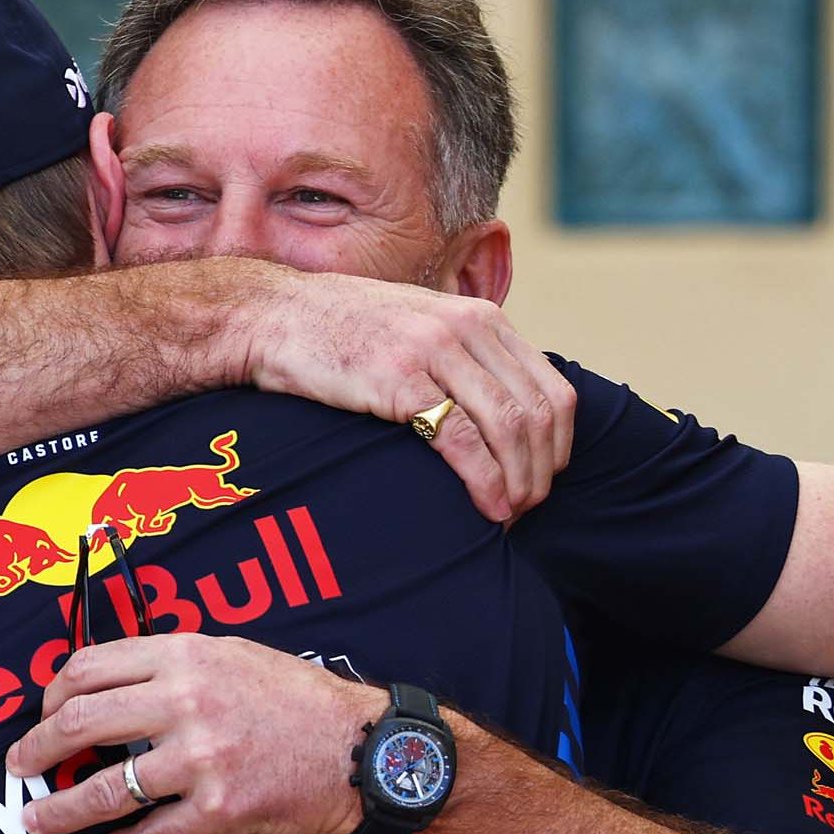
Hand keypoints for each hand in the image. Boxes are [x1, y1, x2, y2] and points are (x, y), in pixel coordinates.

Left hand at [4, 635, 382, 833]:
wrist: (359, 747)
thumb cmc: (297, 698)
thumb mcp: (232, 653)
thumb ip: (173, 661)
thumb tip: (112, 679)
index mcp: (185, 656)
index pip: (88, 668)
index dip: (52, 694)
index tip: (44, 714)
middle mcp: (186, 701)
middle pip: (80, 723)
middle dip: (38, 749)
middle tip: (22, 767)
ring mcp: (201, 759)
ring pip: (107, 788)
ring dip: (61, 809)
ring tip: (39, 819)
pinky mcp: (219, 810)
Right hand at [239, 269, 575, 522]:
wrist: (276, 316)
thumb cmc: (345, 332)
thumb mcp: (421, 327)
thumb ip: (465, 358)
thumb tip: (502, 417)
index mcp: (481, 317)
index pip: (553, 390)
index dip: (557, 448)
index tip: (541, 483)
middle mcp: (467, 327)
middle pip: (538, 414)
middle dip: (541, 473)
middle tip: (527, 511)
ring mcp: (433, 349)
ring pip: (509, 427)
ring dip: (519, 483)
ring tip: (508, 517)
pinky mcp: (399, 378)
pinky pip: (462, 438)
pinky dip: (485, 481)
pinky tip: (488, 508)